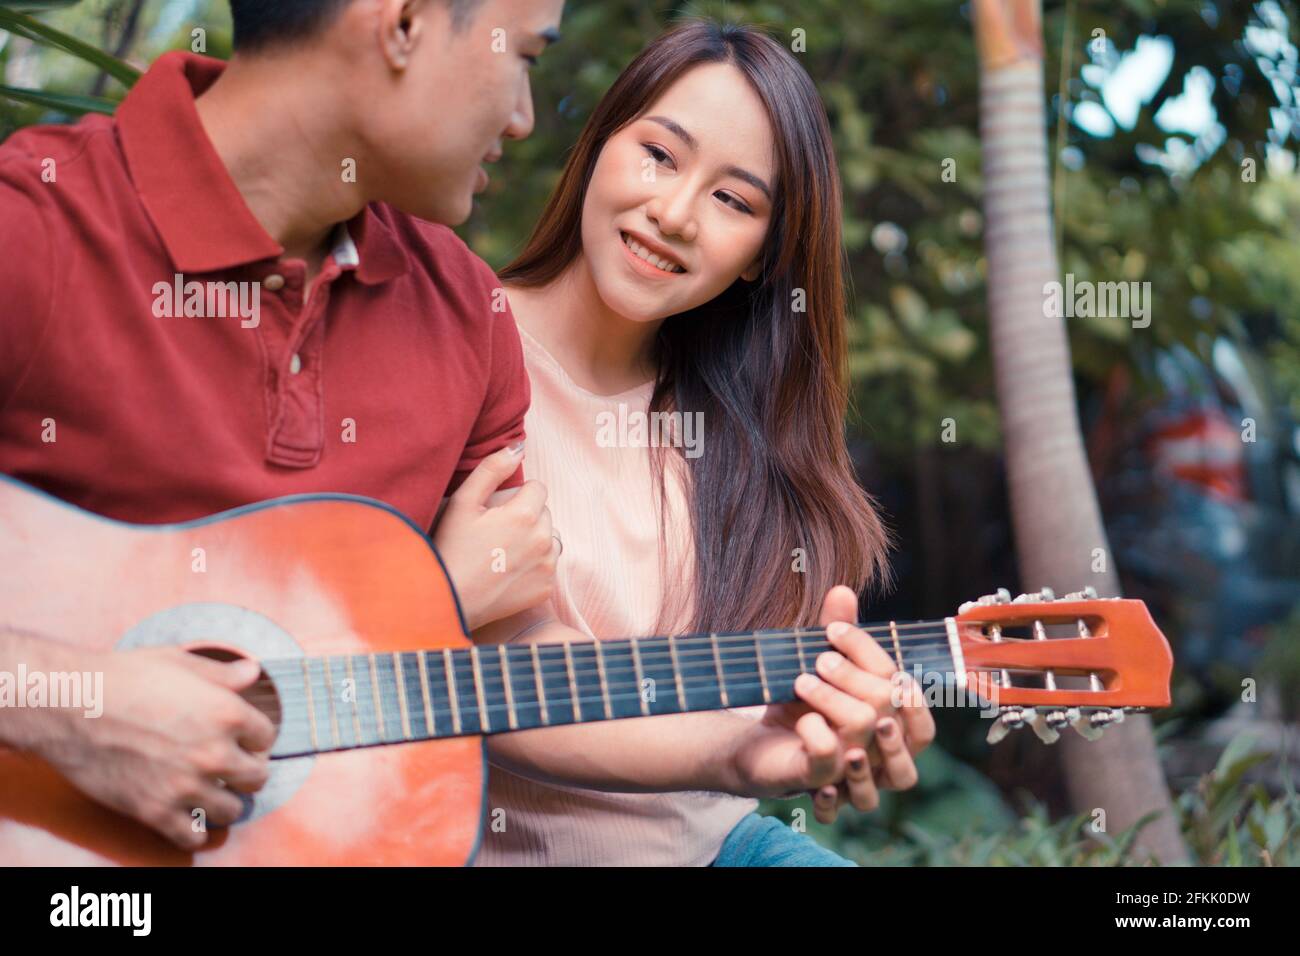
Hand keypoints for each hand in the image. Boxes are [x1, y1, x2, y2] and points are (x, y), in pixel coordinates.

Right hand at [33, 644, 274, 850]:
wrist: (71, 705)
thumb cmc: (124, 677)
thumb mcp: (181, 663)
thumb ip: (223, 674)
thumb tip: (252, 671)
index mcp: (227, 714)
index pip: (267, 737)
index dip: (254, 736)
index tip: (242, 738)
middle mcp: (214, 753)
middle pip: (257, 778)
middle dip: (247, 770)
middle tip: (232, 766)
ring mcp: (186, 786)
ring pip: (232, 810)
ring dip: (225, 800)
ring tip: (211, 789)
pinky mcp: (155, 811)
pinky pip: (193, 838)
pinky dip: (194, 831)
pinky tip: (188, 816)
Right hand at [434, 442, 558, 630]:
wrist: (449, 600)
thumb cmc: (451, 548)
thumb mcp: (463, 502)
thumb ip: (492, 469)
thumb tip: (518, 447)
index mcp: (525, 514)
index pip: (537, 488)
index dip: (515, 497)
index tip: (495, 512)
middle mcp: (543, 539)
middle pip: (544, 513)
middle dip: (526, 517)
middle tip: (495, 533)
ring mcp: (547, 565)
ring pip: (550, 538)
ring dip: (534, 540)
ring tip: (503, 552)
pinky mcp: (546, 588)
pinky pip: (548, 565)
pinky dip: (533, 565)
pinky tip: (508, 571)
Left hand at [807, 586, 935, 821]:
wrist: (757, 744)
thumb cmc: (803, 706)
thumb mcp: (820, 666)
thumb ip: (837, 632)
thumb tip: (842, 589)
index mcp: (893, 723)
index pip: (906, 691)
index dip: (874, 657)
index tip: (833, 630)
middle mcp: (882, 750)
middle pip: (889, 709)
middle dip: (851, 676)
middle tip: (817, 661)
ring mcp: (853, 769)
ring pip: (864, 733)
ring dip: (831, 699)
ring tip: (802, 683)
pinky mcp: (818, 780)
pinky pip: (828, 759)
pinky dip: (816, 735)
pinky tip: (802, 723)